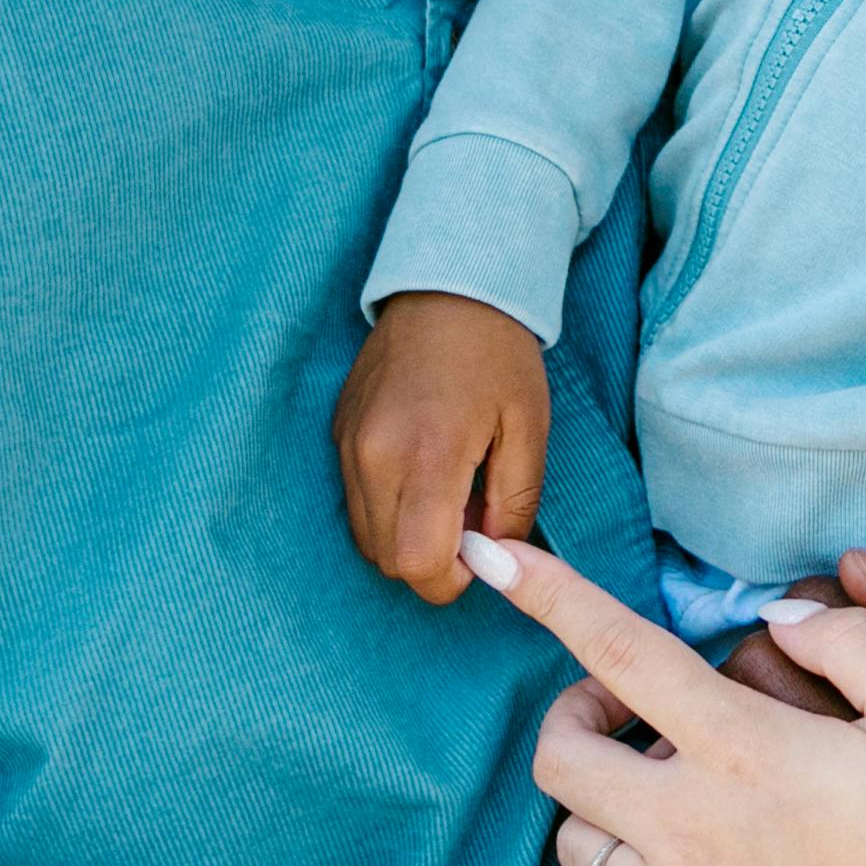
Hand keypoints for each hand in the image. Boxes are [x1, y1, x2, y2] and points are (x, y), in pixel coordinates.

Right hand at [335, 293, 548, 597]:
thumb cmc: (499, 357)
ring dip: (407, 539)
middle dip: (432, 561)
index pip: (418, 564)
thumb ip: (514, 504)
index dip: (453, 577)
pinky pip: (354, 504)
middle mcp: (373, 456)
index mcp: (427, 455)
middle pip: (388, 561)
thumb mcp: (529, 429)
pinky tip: (421, 476)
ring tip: (447, 495)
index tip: (482, 550)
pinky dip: (386, 511)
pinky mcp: (336, 436)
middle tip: (471, 518)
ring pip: (366, 539)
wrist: (448, 288)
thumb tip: (495, 557)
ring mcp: (347, 446)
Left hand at [471, 532, 865, 865]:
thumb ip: (855, 644)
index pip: (622, 651)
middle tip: (624, 723)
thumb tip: (779, 620)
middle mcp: (685, 829)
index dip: (550, 594)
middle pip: (560, 755)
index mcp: (744, 751)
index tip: (493, 556)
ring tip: (672, 820)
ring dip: (606, 815)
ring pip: (576, 844)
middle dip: (575, 720)